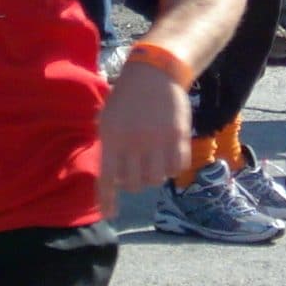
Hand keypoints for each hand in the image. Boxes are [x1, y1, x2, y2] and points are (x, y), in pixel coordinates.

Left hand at [95, 59, 190, 218]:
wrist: (155, 71)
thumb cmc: (127, 97)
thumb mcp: (107, 118)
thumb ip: (108, 146)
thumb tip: (112, 179)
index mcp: (112, 138)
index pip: (107, 178)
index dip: (108, 200)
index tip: (110, 214)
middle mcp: (133, 142)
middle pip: (134, 184)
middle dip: (134, 182)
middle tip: (137, 171)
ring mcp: (157, 140)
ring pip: (156, 179)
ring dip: (155, 175)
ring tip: (154, 160)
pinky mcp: (178, 137)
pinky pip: (177, 168)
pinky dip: (173, 167)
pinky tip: (169, 156)